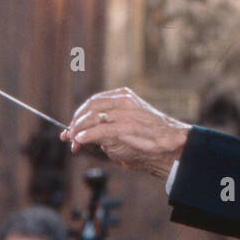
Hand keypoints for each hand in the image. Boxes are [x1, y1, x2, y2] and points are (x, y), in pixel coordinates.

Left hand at [62, 88, 190, 179]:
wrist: (170, 143)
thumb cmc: (147, 137)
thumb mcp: (124, 126)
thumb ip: (103, 128)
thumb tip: (77, 135)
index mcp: (123, 96)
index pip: (93, 102)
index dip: (78, 115)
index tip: (70, 129)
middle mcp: (123, 100)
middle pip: (89, 108)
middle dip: (76, 123)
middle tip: (69, 137)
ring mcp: (125, 112)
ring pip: (93, 118)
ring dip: (78, 131)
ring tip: (74, 142)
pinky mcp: (127, 126)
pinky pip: (101, 129)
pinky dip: (87, 135)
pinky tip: (80, 140)